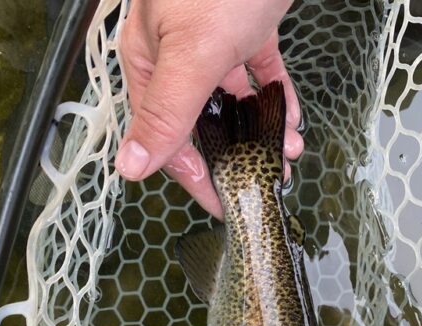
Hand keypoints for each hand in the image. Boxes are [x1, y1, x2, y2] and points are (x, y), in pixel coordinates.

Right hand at [115, 0, 303, 216]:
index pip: (165, 137)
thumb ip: (167, 111)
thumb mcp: (193, 52)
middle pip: (201, 124)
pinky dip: (276, 98)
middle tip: (262, 182)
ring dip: (260, 132)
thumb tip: (130, 166)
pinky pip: (260, 75)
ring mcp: (212, 42)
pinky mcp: (247, 27)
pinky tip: (291, 119)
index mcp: (150, 62)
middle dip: (234, 156)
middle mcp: (177, 56)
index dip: (194, 176)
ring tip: (286, 154)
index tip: (223, 203)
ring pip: (233, 102)